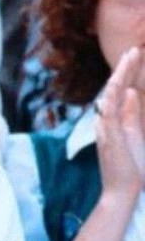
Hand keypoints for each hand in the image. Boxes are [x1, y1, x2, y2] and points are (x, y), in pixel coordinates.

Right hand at [96, 46, 144, 201]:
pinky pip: (107, 112)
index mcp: (114, 120)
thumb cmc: (131, 167)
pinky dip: (112, 97)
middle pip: (113, 89)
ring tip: (130, 58)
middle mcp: (106, 122)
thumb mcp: (135, 134)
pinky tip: (119, 84)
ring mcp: (105, 128)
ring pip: (109, 96)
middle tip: (134, 49)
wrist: (124, 191)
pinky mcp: (108, 137)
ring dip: (120, 76)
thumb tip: (130, 92)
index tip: (135, 55)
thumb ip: (131, 114)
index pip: (119, 92)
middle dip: (124, 69)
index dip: (127, 73)